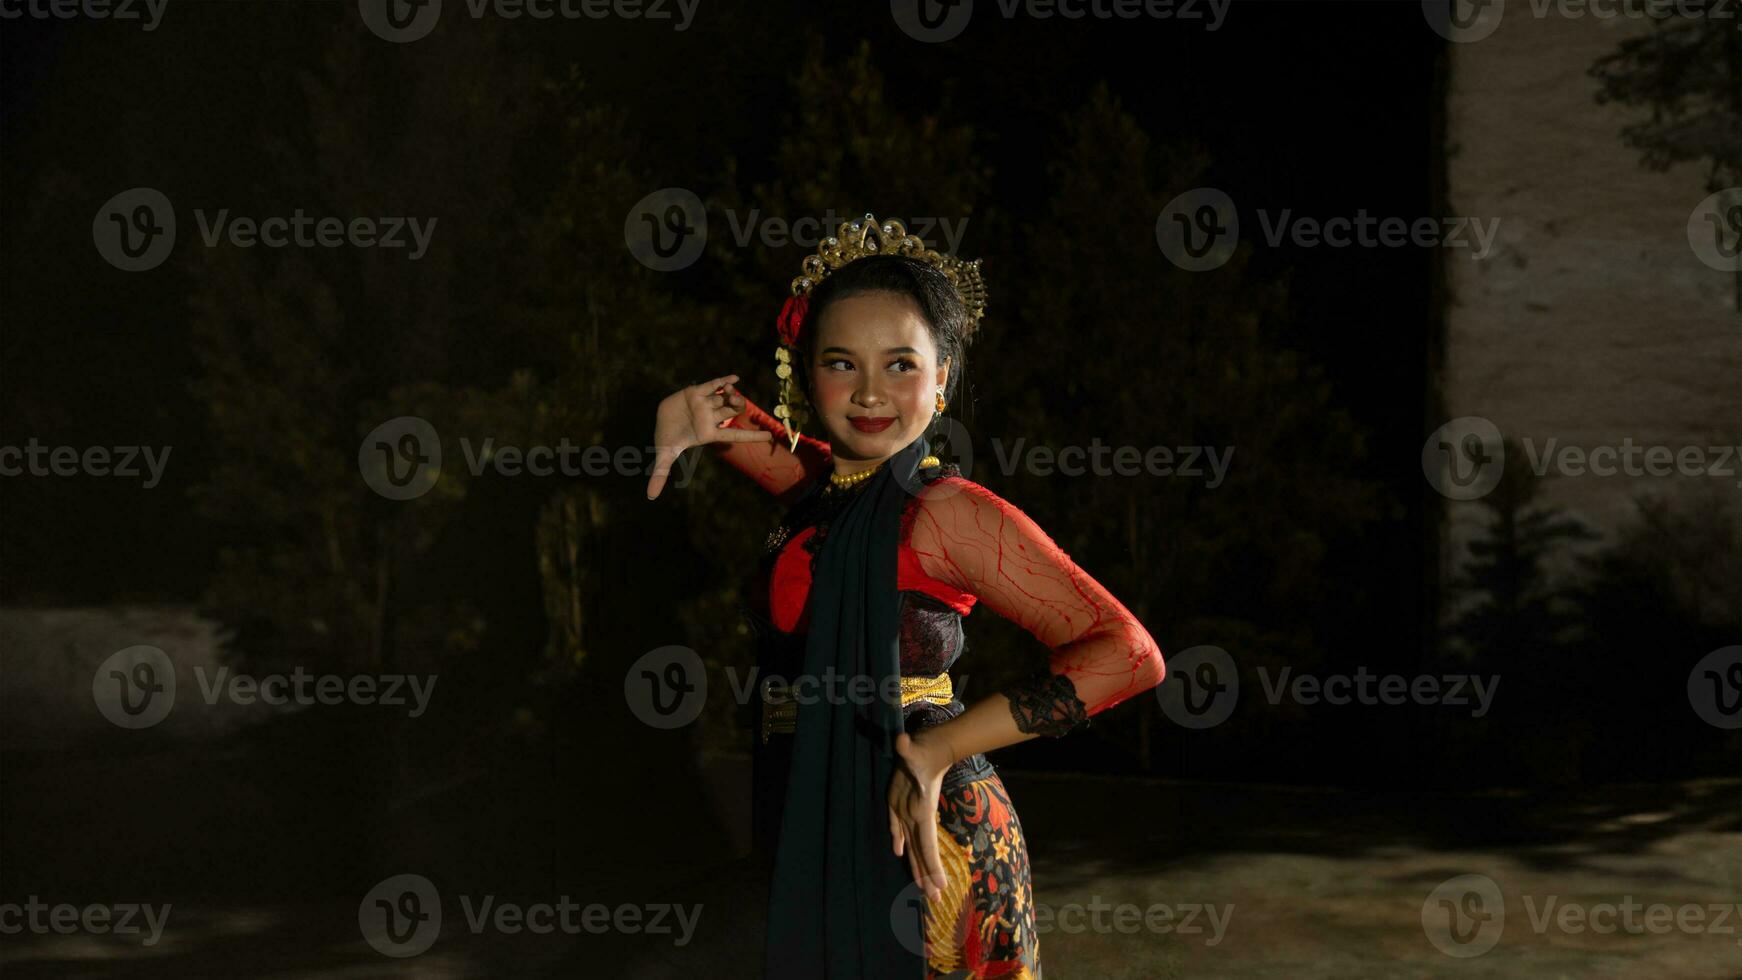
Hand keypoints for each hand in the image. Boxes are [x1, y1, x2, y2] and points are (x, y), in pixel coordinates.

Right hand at [645, 373, 772, 498]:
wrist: (657, 420)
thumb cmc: (667, 439)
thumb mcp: (664, 456)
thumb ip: (660, 475)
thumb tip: (650, 496)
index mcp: (709, 433)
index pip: (734, 435)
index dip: (752, 436)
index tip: (770, 436)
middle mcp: (711, 418)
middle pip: (732, 411)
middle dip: (738, 406)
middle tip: (736, 402)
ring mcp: (705, 404)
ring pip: (725, 397)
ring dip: (731, 392)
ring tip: (731, 389)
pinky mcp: (696, 392)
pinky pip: (713, 384)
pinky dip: (724, 380)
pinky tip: (735, 377)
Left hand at [888, 731, 951, 903]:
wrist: (929, 745)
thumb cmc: (922, 749)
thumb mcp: (913, 749)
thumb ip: (907, 749)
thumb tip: (902, 741)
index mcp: (922, 811)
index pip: (927, 843)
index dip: (932, 865)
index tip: (940, 886)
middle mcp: (917, 817)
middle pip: (923, 853)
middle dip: (929, 877)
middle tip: (937, 901)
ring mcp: (909, 813)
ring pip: (914, 846)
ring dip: (917, 866)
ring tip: (924, 889)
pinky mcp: (900, 805)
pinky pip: (900, 830)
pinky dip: (901, 844)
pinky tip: (901, 857)